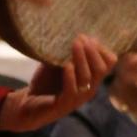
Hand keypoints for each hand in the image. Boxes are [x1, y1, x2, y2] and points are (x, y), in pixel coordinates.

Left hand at [0, 35, 115, 131]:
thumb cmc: (46, 81)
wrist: (28, 103)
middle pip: (102, 69)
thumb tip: (77, 32)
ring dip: (82, 59)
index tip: (88, 36)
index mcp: (91, 78)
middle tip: (81, 38)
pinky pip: (72, 90)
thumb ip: (68, 50)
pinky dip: (71, 76)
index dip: (101, 48)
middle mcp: (89, 89)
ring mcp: (78, 98)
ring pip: (88, 78)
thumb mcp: (59, 61)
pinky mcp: (64, 105)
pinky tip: (67, 65)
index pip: (109, 63)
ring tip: (75, 44)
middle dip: (92, 51)